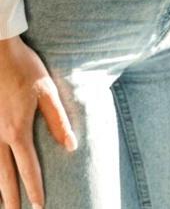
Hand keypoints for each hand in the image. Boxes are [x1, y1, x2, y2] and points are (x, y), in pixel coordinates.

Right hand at [0, 36, 75, 208]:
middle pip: (2, 175)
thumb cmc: (24, 68)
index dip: (34, 188)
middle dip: (10, 197)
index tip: (39, 205)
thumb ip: (58, 120)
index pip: (27, 167)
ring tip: (2, 203)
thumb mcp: (47, 90)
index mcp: (17, 130)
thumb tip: (70, 146)